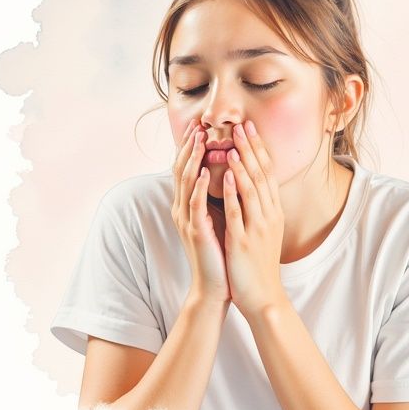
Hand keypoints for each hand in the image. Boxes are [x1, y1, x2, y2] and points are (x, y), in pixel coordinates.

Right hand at [171, 119, 230, 303]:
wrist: (215, 285)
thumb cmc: (219, 252)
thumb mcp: (217, 217)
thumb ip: (216, 196)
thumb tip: (227, 171)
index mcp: (187, 204)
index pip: (186, 168)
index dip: (191, 146)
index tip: (200, 125)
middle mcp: (182, 208)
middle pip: (181, 169)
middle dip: (189, 145)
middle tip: (197, 124)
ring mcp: (186, 219)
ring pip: (185, 182)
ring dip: (192, 159)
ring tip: (201, 139)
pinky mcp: (195, 231)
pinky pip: (194, 204)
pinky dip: (198, 186)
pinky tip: (204, 172)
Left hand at [222, 120, 287, 315]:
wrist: (262, 296)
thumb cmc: (258, 263)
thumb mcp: (263, 230)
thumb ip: (258, 208)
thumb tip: (250, 185)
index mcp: (272, 212)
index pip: (267, 174)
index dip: (259, 150)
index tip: (250, 129)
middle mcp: (269, 215)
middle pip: (262, 175)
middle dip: (252, 149)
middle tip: (242, 125)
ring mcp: (257, 227)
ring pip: (252, 189)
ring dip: (243, 164)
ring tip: (234, 143)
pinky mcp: (243, 241)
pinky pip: (239, 212)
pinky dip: (233, 192)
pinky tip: (227, 175)